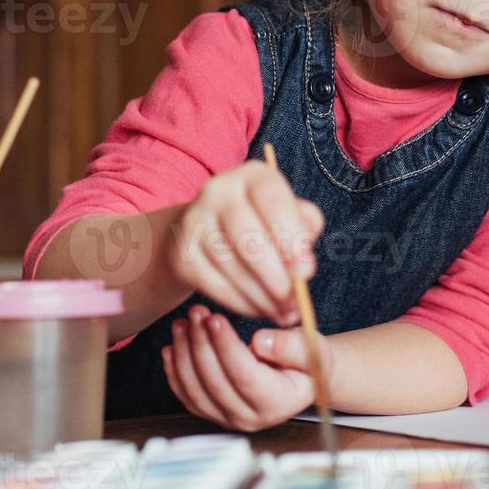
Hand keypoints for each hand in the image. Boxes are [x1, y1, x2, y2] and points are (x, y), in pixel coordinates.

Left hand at [161, 304, 335, 431]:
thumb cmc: (307, 359)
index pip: (245, 377)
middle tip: (196, 313)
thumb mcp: (311, 348)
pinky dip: (175, 371)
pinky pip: (187, 396)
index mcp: (278, 403)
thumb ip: (291, 346)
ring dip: (184, 354)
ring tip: (183, 323)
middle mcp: (251, 418)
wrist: (300, 377)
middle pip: (216, 383)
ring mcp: (229, 419)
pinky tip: (173, 346)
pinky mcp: (213, 413)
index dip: (226, 347)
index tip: (215, 319)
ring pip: (196, 391)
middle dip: (201, 344)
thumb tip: (261, 343)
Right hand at [166, 160, 322, 323]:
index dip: (290, 236)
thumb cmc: (261, 222)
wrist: (206, 230)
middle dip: (277, 277)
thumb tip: (303, 267)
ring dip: (262, 297)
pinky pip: (214, 285)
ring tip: (283, 312)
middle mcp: (218, 191)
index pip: (272, 200)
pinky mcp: (182, 253)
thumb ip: (305, 230)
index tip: (306, 271)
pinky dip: (241, 303)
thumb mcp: (289, 215)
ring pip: (231, 266)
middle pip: (248, 238)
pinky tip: (259, 309)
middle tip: (295, 302)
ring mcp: (195, 221)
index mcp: (252, 175)